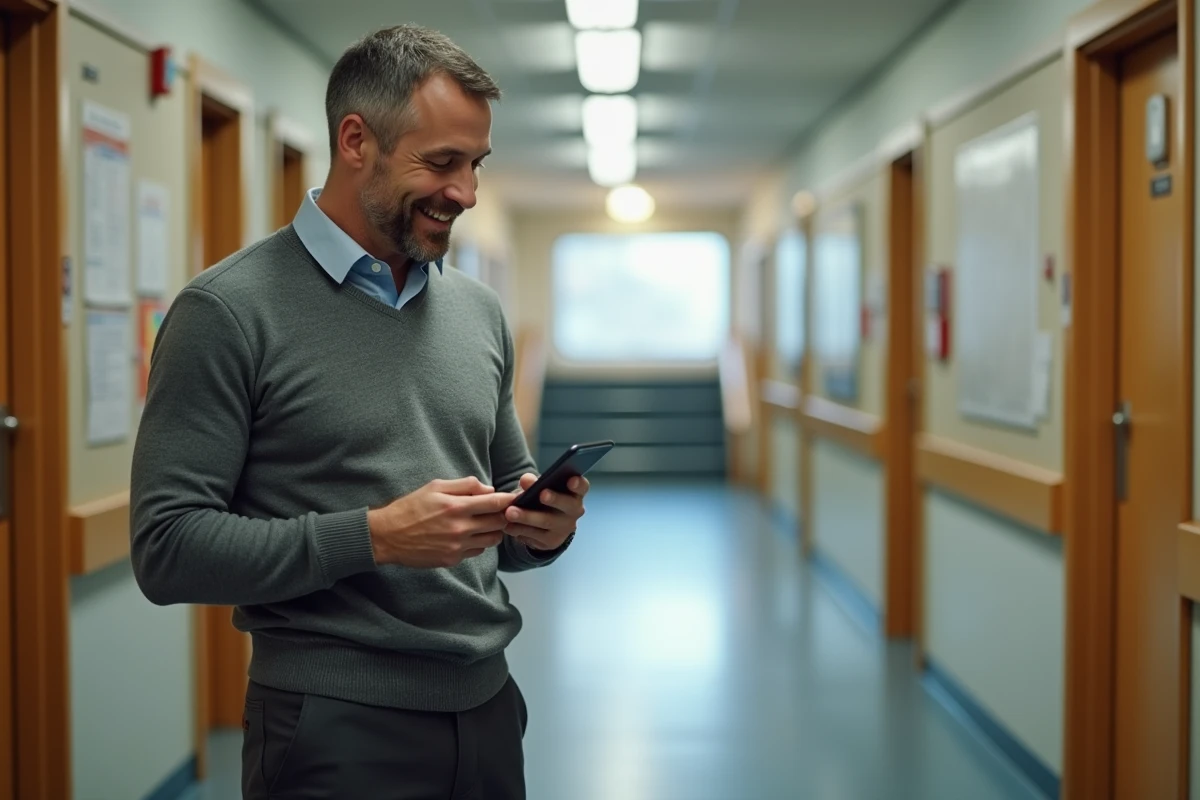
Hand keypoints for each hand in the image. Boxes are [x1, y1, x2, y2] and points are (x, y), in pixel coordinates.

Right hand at [367, 477, 515, 567]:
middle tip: (498, 510)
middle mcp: (460, 528)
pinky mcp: (452, 559)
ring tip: (484, 523)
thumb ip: (465, 485)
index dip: (508, 500)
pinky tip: (468, 535)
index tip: (514, 498)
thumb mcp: (435, 487)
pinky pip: (477, 551)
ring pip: (492, 539)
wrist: (388, 536)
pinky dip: (478, 543)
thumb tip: (489, 490)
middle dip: (502, 515)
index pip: (496, 503)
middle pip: (499, 523)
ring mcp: (457, 547)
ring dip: (493, 530)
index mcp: (456, 507)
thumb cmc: (411, 507)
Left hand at [504, 474, 588, 550]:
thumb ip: (533, 482)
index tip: (571, 480)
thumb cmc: (542, 500)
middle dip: (555, 499)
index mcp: (574, 493)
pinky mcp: (551, 542)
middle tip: (542, 494)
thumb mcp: (538, 489)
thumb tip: (526, 480)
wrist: (543, 526)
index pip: (582, 487)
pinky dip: (519, 530)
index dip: (578, 484)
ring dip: (527, 517)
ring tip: (510, 513)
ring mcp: (564, 528)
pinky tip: (508, 526)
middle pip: (567, 505)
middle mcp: (574, 511)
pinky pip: (535, 536)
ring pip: (546, 522)